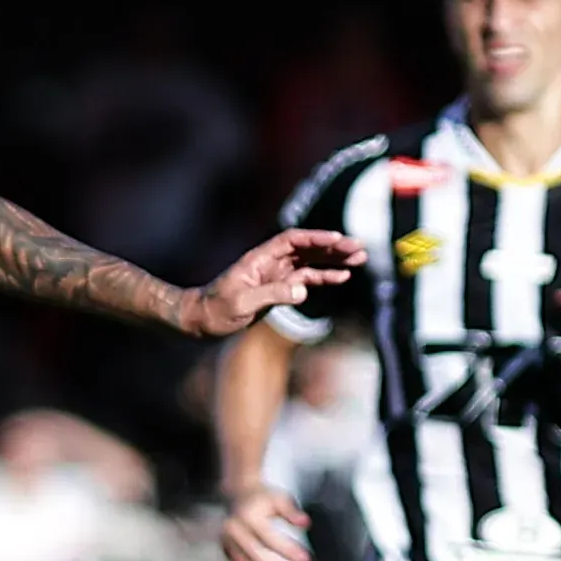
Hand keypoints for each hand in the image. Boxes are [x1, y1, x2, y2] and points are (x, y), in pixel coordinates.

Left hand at [181, 230, 366, 339]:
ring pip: (310, 262)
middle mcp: (269, 263)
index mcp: (259, 259)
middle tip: (359, 247)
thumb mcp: (241, 304)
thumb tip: (302, 290)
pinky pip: (306, 279)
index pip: (292, 241)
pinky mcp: (279, 288)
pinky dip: (324, 277)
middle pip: (307, 248)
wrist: (201, 322)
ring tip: (359, 258)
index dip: (315, 238)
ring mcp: (276, 275)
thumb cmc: (215, 311)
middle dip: (333, 246)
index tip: (338, 239)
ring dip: (334, 259)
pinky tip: (342, 276)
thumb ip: (271, 295)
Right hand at [220, 483, 311, 560]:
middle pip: (257, 556)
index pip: (270, 538)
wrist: (239, 496)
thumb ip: (292, 511)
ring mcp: (226, 543)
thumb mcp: (280, 498)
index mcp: (247, 515)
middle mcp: (233, 530)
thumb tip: (305, 523)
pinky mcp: (225, 553)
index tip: (306, 560)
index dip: (288, 550)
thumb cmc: (263, 499)